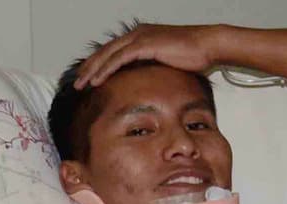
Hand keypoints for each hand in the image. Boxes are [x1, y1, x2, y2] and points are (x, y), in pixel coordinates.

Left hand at [76, 24, 218, 88]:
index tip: (88, 78)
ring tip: (81, 84)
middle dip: (89, 67)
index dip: (98, 64)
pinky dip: (106, 70)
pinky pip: (119, 59)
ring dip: (92, 70)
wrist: (208, 46)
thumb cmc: (195, 56)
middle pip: (105, 51)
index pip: (113, 51)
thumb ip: (155, 69)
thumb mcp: (169, 64)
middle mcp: (137, 34)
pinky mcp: (145, 44)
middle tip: (77, 82)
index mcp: (141, 37)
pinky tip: (97, 80)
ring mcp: (140, 38)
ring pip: (108, 55)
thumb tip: (150, 85)